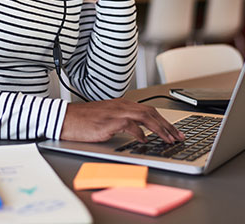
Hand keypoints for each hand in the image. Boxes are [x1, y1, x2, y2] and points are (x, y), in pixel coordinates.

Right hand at [60, 99, 185, 142]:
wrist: (65, 118)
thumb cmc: (83, 120)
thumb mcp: (106, 118)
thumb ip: (123, 122)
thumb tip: (140, 134)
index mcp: (122, 104)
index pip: (149, 110)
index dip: (164, 120)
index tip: (174, 131)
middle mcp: (121, 105)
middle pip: (151, 112)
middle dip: (168, 125)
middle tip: (179, 136)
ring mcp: (116, 112)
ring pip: (145, 117)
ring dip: (160, 129)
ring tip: (169, 140)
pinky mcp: (110, 121)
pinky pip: (130, 125)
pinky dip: (140, 133)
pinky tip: (145, 140)